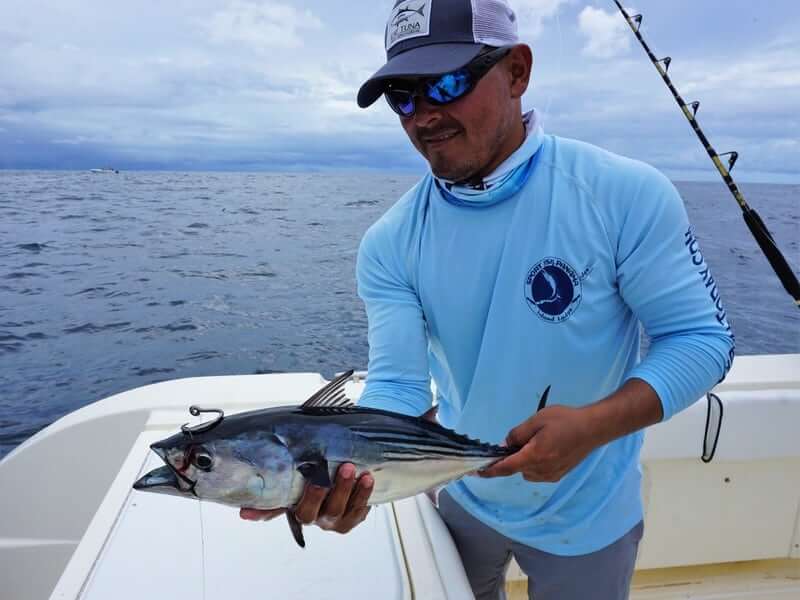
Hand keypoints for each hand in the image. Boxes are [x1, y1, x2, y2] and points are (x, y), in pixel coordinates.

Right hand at [239, 463, 373, 533]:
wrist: (349, 478)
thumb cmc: (321, 476)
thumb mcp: (302, 477)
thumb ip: (282, 483)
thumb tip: (244, 507)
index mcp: (294, 506)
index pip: (274, 510)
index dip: (262, 511)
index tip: (247, 510)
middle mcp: (312, 517)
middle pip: (313, 511)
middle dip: (323, 490)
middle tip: (338, 468)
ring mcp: (332, 520)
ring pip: (339, 510)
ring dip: (349, 490)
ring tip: (356, 470)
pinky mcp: (351, 519)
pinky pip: (358, 512)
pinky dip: (364, 495)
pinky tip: (367, 480)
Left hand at [480, 406, 596, 481]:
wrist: (593, 428)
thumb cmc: (565, 420)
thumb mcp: (537, 420)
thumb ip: (518, 434)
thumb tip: (504, 446)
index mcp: (534, 456)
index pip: (506, 468)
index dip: (490, 470)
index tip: (477, 472)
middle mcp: (541, 470)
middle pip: (517, 468)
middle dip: (513, 457)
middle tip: (523, 438)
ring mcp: (551, 475)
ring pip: (527, 471)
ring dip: (525, 460)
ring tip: (539, 440)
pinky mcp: (559, 475)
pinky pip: (538, 473)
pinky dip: (535, 463)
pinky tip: (547, 448)